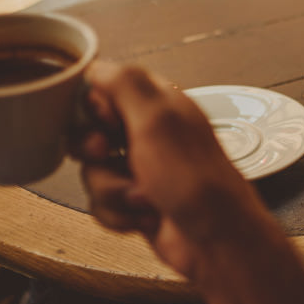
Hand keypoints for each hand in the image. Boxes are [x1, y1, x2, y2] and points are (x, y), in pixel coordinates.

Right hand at [71, 61, 259, 275]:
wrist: (214, 240)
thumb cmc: (195, 179)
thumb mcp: (157, 119)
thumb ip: (124, 84)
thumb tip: (95, 64)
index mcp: (158, 103)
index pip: (103, 87)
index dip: (93, 107)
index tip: (105, 121)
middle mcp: (149, 132)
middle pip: (88, 131)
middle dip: (93, 151)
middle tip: (108, 154)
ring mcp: (141, 168)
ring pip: (92, 172)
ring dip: (112, 190)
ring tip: (144, 197)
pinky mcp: (136, 202)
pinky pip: (101, 203)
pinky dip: (119, 214)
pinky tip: (146, 217)